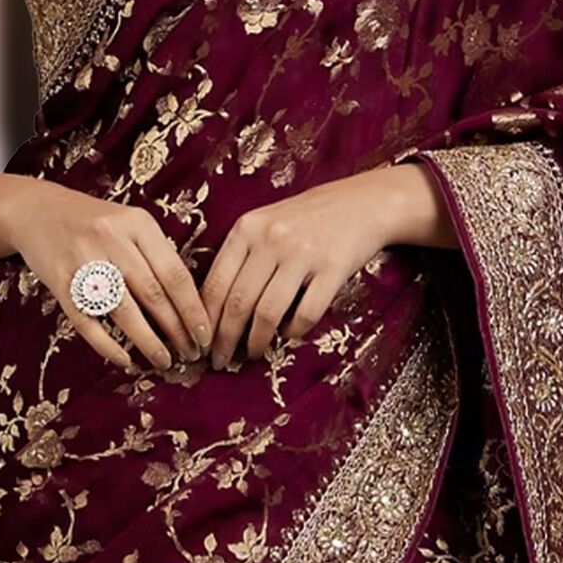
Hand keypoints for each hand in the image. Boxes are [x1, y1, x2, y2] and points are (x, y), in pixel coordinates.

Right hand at [2, 179, 211, 372]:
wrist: (36, 210)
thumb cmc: (94, 222)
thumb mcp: (130, 223)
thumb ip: (156, 253)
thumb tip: (190, 303)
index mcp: (137, 224)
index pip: (175, 274)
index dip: (194, 309)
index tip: (206, 334)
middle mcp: (111, 240)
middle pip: (153, 294)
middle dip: (177, 330)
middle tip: (192, 354)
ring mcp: (83, 261)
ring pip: (124, 311)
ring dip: (148, 342)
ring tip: (165, 361)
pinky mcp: (60, 282)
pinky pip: (87, 322)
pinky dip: (108, 346)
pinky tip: (126, 360)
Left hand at [201, 162, 450, 368]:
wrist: (362, 202)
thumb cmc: (306, 218)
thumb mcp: (264, 223)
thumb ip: (240, 255)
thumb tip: (213, 308)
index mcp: (247, 227)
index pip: (215, 283)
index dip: (204, 319)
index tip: (200, 342)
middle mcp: (271, 238)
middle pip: (238, 302)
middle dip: (225, 339)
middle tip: (219, 360)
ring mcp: (303, 253)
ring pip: (268, 313)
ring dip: (256, 342)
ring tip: (251, 354)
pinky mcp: (333, 268)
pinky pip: (306, 313)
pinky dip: (293, 331)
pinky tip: (289, 333)